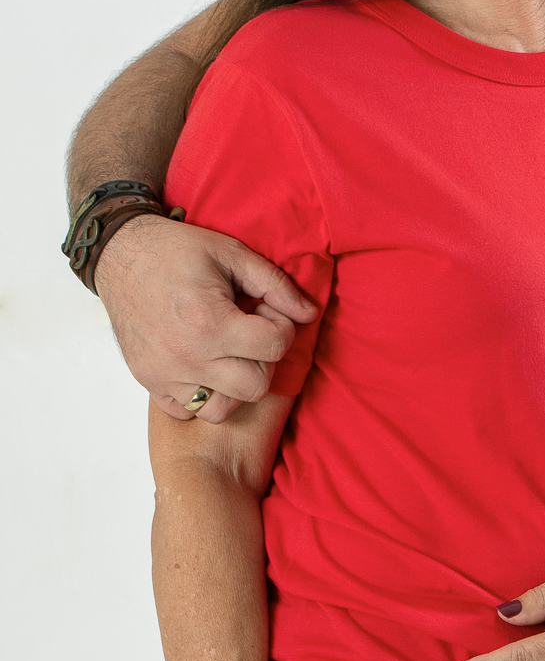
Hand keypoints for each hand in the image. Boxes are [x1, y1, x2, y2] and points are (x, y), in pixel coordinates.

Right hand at [93, 213, 316, 421]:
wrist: (118, 253)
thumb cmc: (175, 250)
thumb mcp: (232, 253)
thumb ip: (276, 284)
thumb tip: (310, 314)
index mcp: (210, 322)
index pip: (274, 347)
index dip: (282, 327)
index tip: (265, 311)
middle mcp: (187, 356)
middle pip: (255, 386)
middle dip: (263, 359)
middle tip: (250, 333)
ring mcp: (164, 373)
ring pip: (222, 409)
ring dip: (234, 385)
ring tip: (229, 354)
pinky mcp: (148, 380)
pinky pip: (186, 411)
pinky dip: (200, 394)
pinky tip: (203, 364)